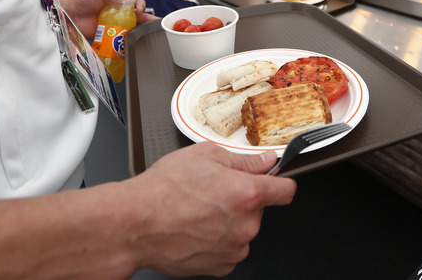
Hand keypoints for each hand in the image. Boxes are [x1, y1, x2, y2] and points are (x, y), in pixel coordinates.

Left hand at [57, 0, 157, 39]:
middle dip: (149, 20)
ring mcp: (116, 26)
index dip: (141, 6)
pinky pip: (122, 40)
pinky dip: (128, 42)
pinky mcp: (110, 37)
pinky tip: (134, 45)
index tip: (140, 9)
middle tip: (157, 24)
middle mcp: (120, 14)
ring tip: (149, 36)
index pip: (136, 3)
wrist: (71, 15)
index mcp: (119, 2)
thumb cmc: (84, 0)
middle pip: (138, 17)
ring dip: (141, 32)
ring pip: (132, 29)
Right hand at [128, 143, 296, 275]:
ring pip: (243, 230)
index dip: (280, 182)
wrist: (135, 223)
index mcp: (247, 194)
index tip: (274, 182)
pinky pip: (229, 249)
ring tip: (199, 212)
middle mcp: (246, 225)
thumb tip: (264, 162)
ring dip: (229, 222)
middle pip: (258, 209)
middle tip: (213, 192)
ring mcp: (234, 248)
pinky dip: (217, 240)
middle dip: (242, 200)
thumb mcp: (205, 155)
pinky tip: (196, 228)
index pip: (286, 190)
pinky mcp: (220, 266)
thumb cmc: (163, 190)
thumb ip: (243, 160)